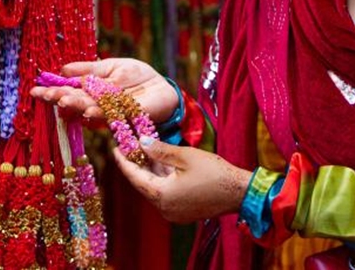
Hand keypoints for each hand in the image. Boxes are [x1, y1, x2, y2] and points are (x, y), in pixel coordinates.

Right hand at [30, 58, 179, 126]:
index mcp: (92, 91)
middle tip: (44, 96)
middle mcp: (97, 104)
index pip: (69, 90)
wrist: (162, 88)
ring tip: (64, 100)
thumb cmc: (136, 77)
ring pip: (90, 108)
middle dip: (60, 98)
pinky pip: (112, 114)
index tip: (35, 90)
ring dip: (77, 105)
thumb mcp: (112, 66)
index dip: (52, 91)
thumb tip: (62, 68)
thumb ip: (89, 68)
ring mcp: (110, 112)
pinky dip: (100, 112)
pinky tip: (88, 110)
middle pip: (76, 101)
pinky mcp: (127, 115)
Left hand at [113, 137, 252, 223]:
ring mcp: (174, 212)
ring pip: (156, 189)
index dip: (124, 161)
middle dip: (138, 165)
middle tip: (130, 147)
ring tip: (146, 152)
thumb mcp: (186, 156)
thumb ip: (161, 151)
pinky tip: (163, 165)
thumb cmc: (215, 172)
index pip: (135, 177)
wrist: (239, 192)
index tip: (115, 148)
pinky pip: (166, 195)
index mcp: (162, 195)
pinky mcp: (183, 212)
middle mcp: (164, 208)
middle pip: (144, 184)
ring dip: (151, 172)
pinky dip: (163, 180)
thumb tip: (142, 142)